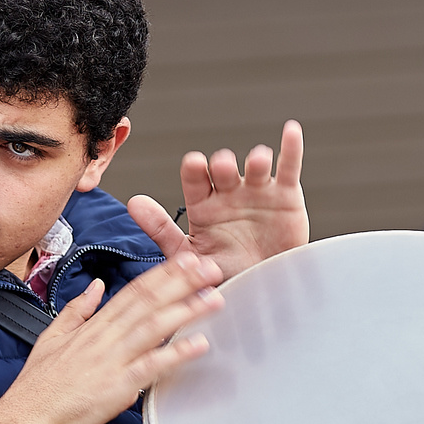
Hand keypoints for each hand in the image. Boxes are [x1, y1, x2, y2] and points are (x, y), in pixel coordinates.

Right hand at [0, 253, 223, 423]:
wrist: (28, 416)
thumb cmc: (40, 384)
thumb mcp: (52, 335)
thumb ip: (78, 309)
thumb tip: (94, 285)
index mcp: (94, 326)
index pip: (133, 292)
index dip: (162, 274)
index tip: (185, 260)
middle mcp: (106, 337)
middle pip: (148, 302)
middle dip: (181, 282)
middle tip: (210, 267)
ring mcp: (113, 360)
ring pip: (154, 327)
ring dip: (185, 311)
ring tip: (213, 298)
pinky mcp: (118, 386)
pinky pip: (151, 366)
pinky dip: (175, 354)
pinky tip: (199, 344)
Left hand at [127, 121, 306, 281]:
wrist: (263, 293)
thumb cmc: (225, 276)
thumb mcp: (190, 257)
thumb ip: (161, 230)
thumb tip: (133, 203)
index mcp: (203, 204)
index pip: (194, 178)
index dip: (194, 169)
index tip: (194, 164)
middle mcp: (228, 192)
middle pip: (224, 168)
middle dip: (222, 164)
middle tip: (222, 167)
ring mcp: (257, 191)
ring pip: (256, 166)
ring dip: (256, 160)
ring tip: (257, 162)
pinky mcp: (286, 196)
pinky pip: (289, 168)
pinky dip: (291, 148)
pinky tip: (291, 131)